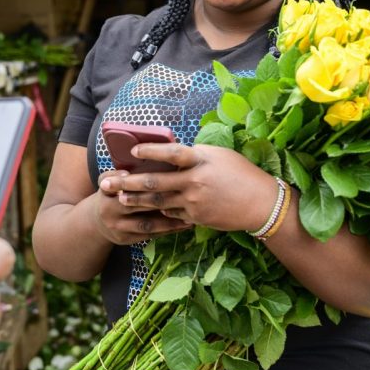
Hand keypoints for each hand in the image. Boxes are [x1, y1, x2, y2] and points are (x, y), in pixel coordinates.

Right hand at [93, 168, 191, 244]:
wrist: (97, 223)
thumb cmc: (111, 195)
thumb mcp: (107, 182)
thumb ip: (116, 173)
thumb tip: (129, 171)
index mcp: (105, 192)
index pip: (122, 185)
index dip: (139, 182)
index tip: (163, 177)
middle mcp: (108, 211)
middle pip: (138, 204)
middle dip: (162, 200)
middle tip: (186, 194)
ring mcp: (117, 227)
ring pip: (146, 224)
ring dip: (170, 221)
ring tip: (190, 216)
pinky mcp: (125, 239)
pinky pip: (149, 235)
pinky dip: (167, 230)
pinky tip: (184, 225)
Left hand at [99, 143, 278, 231]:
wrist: (261, 203)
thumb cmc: (242, 174)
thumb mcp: (219, 155)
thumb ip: (195, 155)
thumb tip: (173, 154)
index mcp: (201, 161)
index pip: (171, 153)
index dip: (151, 151)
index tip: (133, 151)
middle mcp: (195, 181)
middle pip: (155, 182)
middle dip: (128, 183)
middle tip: (108, 183)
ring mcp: (194, 202)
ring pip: (158, 202)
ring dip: (137, 201)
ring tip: (119, 200)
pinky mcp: (196, 218)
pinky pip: (172, 215)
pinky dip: (159, 212)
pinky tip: (147, 210)